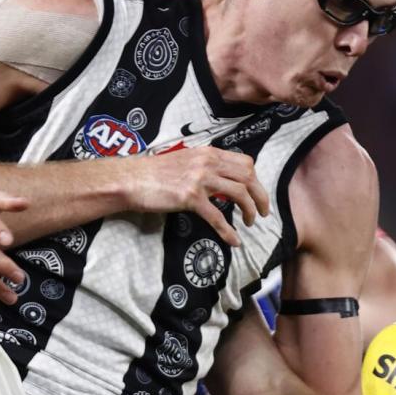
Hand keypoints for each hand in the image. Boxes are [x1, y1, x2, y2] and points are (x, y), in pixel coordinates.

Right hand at [128, 147, 269, 246]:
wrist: (132, 179)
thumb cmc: (154, 173)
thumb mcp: (185, 161)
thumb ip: (204, 166)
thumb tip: (220, 181)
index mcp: (208, 153)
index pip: (245, 162)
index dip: (255, 179)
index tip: (256, 192)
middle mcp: (208, 163)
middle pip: (248, 177)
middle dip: (261, 196)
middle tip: (263, 212)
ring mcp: (199, 180)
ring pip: (239, 194)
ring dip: (250, 211)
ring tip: (251, 223)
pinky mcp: (190, 198)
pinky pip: (217, 217)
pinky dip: (229, 232)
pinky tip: (234, 241)